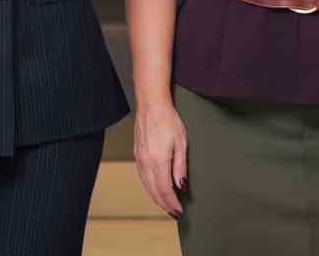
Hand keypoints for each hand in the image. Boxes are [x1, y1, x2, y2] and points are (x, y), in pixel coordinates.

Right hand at [134, 100, 187, 217]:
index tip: (180, 211)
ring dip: (156, 197)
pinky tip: (154, 188)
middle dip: (164, 204)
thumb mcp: (181, 143)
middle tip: (174, 213)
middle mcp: (146, 162)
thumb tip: (181, 186)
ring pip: (146, 185)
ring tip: (166, 204)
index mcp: (158, 160)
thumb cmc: (168, 120)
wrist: (151, 104)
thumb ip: (180, 167)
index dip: (172, 203)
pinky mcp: (137, 154)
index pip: (165, 189)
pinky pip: (142, 176)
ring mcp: (139, 158)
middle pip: (154, 191)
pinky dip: (149, 187)